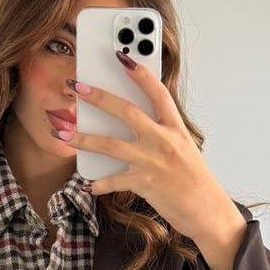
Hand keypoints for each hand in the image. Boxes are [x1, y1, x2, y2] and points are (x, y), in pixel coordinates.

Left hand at [55, 55, 240, 244]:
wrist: (207, 211)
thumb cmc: (194, 180)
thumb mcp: (184, 149)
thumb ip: (161, 135)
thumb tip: (129, 125)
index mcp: (176, 129)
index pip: (158, 93)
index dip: (141, 74)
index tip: (123, 58)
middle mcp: (164, 141)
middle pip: (127, 112)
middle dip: (99, 98)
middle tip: (77, 88)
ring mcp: (153, 161)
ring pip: (111, 145)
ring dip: (83, 138)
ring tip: (62, 133)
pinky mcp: (145, 183)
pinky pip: (114, 180)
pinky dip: (99, 183)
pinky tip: (89, 184)